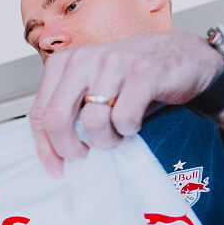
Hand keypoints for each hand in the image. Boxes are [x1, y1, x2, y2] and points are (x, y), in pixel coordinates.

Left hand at [29, 32, 222, 176]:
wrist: (184, 56)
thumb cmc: (134, 77)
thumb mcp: (93, 85)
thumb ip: (70, 109)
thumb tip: (53, 152)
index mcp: (65, 63)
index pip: (39, 113)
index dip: (45, 148)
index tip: (57, 167)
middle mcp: (84, 59)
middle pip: (56, 119)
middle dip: (69, 148)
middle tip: (87, 155)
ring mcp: (113, 63)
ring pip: (91, 122)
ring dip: (106, 140)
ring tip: (118, 133)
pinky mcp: (142, 72)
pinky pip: (124, 118)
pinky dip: (129, 130)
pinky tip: (135, 121)